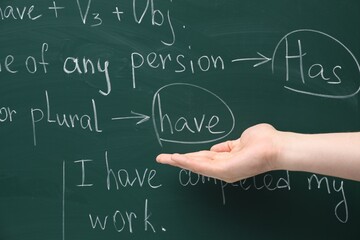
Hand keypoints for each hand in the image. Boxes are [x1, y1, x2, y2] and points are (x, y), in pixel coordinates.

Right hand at [156, 124, 280, 182]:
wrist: (276, 146)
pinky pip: (202, 165)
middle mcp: (224, 167)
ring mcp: (224, 170)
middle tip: (161, 158)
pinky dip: (188, 161)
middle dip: (178, 161)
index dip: (189, 156)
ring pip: (196, 165)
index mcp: (227, 159)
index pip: (203, 157)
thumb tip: (215, 148)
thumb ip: (226, 146)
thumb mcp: (240, 141)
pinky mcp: (224, 169)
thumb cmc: (264, 141)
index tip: (176, 154)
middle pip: (196, 163)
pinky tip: (177, 157)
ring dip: (178, 161)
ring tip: (163, 158)